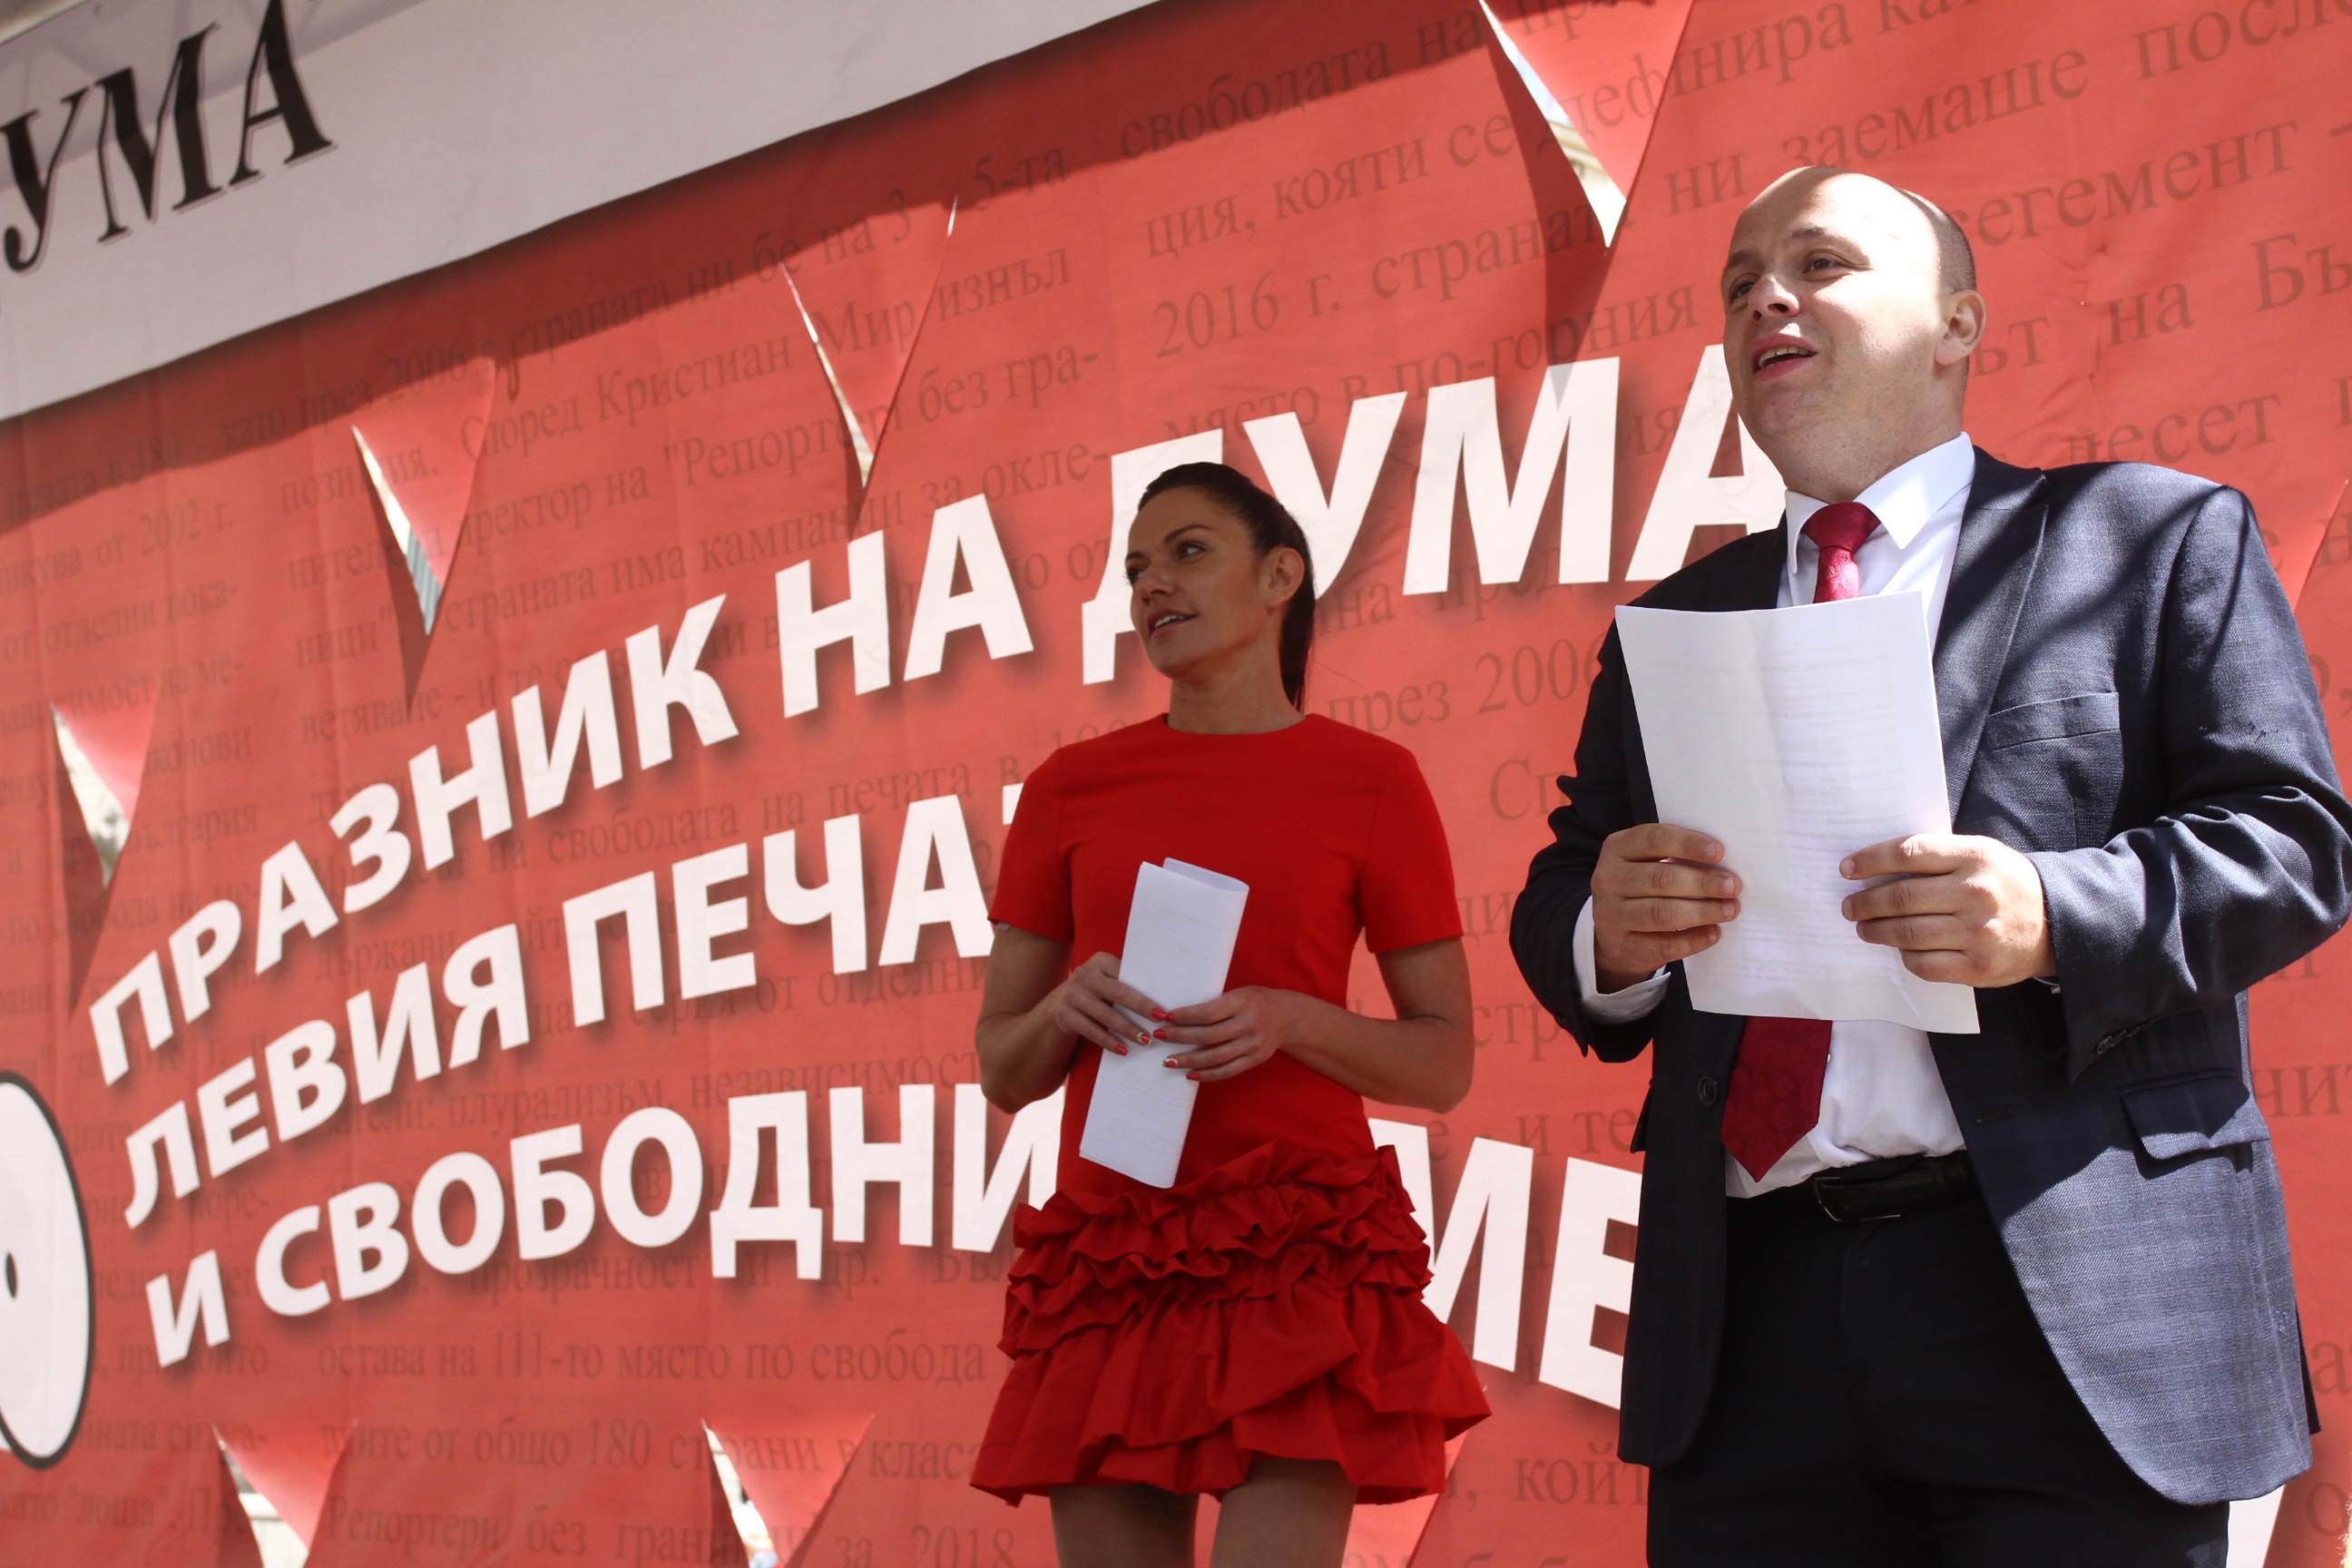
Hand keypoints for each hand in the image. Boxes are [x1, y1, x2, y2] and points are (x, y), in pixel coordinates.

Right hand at [1044, 952, 1164, 1055]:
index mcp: (1100, 961)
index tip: (1163, 1010)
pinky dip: (1109, 1041)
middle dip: (1142, 1009)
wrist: (1055, 1008)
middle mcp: (1084, 974)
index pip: (1127, 977)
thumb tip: (1161, 1001)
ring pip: (1106, 1014)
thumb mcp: (1105, 983)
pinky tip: (1123, 1050)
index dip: (1146, 994)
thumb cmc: (1093, 995)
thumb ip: (1125, 984)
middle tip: (1160, 1022)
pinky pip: (1091, 1030)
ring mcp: (1072, 994)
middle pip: (1119, 993)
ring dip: (1128, 1029)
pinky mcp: (1064, 1014)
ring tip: (1145, 1040)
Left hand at [1158, 986, 1313, 1081]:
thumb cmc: (1256, 1001)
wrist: (1289, 1016)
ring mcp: (1254, 1045)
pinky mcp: (1256, 1060)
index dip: (1185, 1016)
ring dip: (1189, 1060)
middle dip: (1180, 1037)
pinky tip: (1190, 1074)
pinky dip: (1208, 1074)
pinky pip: (1228, 1070)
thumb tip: (1179, 1016)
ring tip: (1168, 1061)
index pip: (1208, 1012)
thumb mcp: (1239, 994)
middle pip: (1208, 1035)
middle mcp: (1249, 1024)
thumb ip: (1216, 1004)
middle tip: (1158, 1037)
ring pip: (1215, 1057)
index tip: (1165, 1017)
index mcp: (1243, 1002)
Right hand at [1591, 823, 1742, 991]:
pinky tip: (1713, 933)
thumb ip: (1675, 857)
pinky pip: (1663, 945)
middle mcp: (1608, 880)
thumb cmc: (1642, 888)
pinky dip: (1693, 940)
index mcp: (1617, 849)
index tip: (1719, 852)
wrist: (1612, 933)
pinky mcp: (1621, 947)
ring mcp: (1610, 915)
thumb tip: (1724, 864)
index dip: (1688, 844)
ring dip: (1702, 912)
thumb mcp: (1647, 863)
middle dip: (1703, 882)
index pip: (1653, 840)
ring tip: (1729, 909)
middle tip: (1733, 886)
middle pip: (1661, 879)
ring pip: (1662, 914)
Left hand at [1840, 834, 2055, 986]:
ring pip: (1908, 933)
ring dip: (1877, 930)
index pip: (1909, 852)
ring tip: (1864, 927)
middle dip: (1865, 902)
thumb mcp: (1980, 854)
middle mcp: (1976, 893)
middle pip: (1901, 897)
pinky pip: (1925, 964)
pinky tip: (1899, 949)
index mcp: (1975, 856)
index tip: (1847, 869)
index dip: (1871, 860)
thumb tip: (1877, 867)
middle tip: (1850, 906)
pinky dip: (1905, 956)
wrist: (2056, 923)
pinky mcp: (1979, 966)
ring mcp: (1978, 932)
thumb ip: (1937, 857)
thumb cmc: (2005, 883)